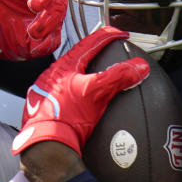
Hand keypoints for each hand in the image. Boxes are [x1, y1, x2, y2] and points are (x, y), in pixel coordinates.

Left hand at [11, 26, 149, 155]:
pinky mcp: (43, 109)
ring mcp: (45, 93)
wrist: (46, 147)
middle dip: (93, 55)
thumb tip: (138, 67)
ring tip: (95, 80)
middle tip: (108, 54)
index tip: (120, 34)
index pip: (90, 43)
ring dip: (83, 76)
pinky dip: (74, 95)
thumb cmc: (66, 119)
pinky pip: (62, 95)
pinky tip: (80, 104)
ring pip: (68, 77)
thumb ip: (118, 77)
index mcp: (64, 67)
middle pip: (77, 59)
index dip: (108, 36)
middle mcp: (51, 76)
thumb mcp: (97, 94)